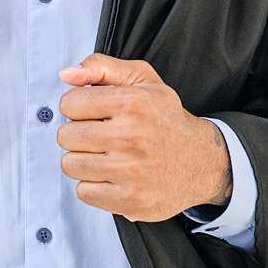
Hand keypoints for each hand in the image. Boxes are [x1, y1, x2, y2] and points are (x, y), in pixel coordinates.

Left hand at [55, 54, 231, 221]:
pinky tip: (114, 176)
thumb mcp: (143, 81)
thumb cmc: (166, 119)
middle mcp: (130, 136)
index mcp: (133, 102)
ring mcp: (129, 171)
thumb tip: (66, 75)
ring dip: (84, 161)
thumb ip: (102, 68)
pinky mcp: (128, 199)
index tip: (96, 113)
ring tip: (107, 156)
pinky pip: (83, 191)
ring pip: (70, 164)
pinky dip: (95, 185)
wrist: (203, 162)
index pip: (69, 103)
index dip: (79, 107)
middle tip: (103, 137)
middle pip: (65, 136)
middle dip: (80, 135)